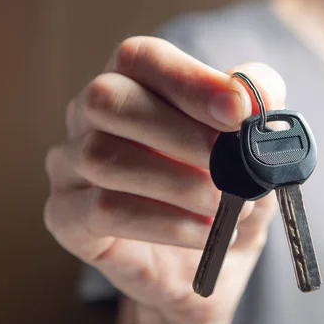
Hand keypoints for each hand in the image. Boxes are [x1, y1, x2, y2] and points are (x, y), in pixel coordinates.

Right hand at [44, 37, 285, 323]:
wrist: (212, 265)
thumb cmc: (228, 195)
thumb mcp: (256, 152)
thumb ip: (258, 113)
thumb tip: (253, 96)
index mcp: (132, 86)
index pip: (141, 58)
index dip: (190, 81)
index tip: (240, 113)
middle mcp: (88, 118)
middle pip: (107, 99)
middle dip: (179, 133)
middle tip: (232, 168)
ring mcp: (70, 167)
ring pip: (102, 157)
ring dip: (179, 184)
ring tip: (226, 206)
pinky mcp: (66, 218)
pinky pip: (104, 211)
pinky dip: (166, 223)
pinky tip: (205, 233)